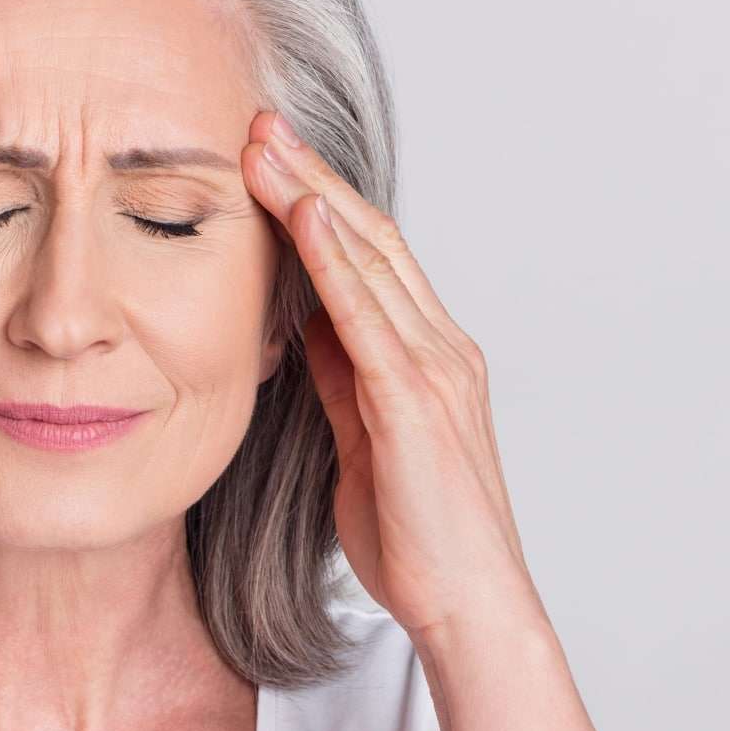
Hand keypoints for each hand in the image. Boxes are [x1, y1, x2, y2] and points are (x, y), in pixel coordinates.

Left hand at [240, 111, 547, 650]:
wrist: (468, 608)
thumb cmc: (419, 540)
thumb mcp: (363, 443)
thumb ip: (343, 382)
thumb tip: (306, 329)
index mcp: (429, 358)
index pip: (372, 258)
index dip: (321, 200)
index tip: (270, 158)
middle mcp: (440, 348)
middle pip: (372, 237)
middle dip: (313, 174)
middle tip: (261, 122)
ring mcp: (434, 371)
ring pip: (372, 258)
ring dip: (313, 194)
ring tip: (264, 145)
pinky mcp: (415, 403)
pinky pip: (367, 314)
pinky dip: (334, 259)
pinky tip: (300, 215)